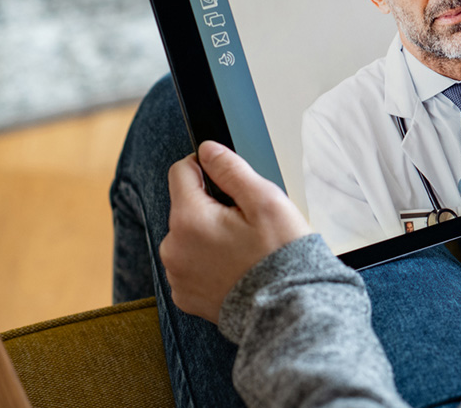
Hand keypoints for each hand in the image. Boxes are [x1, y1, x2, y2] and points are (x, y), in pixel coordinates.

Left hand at [160, 141, 312, 323]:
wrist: (287, 308)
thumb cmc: (281, 255)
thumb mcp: (265, 200)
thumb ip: (231, 169)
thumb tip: (207, 150)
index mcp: (189, 219)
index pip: (180, 172)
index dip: (205, 167)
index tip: (227, 179)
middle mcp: (173, 248)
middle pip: (185, 207)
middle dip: (211, 207)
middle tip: (248, 223)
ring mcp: (177, 275)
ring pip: (188, 237)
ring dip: (208, 236)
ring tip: (244, 249)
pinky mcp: (185, 297)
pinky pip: (191, 266)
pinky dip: (209, 263)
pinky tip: (236, 268)